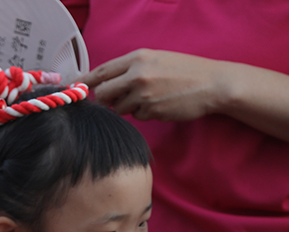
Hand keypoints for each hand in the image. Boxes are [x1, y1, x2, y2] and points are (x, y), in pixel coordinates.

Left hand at [80, 49, 226, 121]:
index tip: (74, 88)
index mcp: (138, 58)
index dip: (85, 82)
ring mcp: (143, 93)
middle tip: (117, 99)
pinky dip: (144, 114)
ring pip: (119, 108)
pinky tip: (160, 105)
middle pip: (103, 93)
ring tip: (150, 98)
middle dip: (106, 100)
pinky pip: (136, 117)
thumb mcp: (156, 59)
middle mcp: (137, 74)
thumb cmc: (186, 71)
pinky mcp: (151, 110)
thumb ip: (130, 68)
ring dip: (129, 107)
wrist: (214, 84)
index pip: (101, 71)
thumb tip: (105, 83)